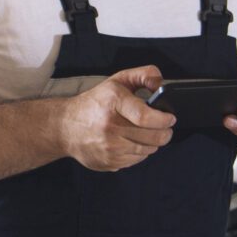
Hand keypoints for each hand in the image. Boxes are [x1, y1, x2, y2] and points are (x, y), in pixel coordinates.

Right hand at [57, 66, 175, 171]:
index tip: (170, 118)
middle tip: (166, 128)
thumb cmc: (95, 102)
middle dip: (165, 133)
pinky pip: (137, 160)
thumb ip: (144, 75)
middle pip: (152, 136)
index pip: (146, 117)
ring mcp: (109, 147)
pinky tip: (133, 142)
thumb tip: (162, 84)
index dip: (164, 119)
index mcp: (113, 102)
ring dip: (154, 142)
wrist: (66, 127)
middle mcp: (110, 126)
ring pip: (148, 150)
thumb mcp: (118, 81)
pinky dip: (141, 152)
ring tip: (149, 133)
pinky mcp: (109, 162)